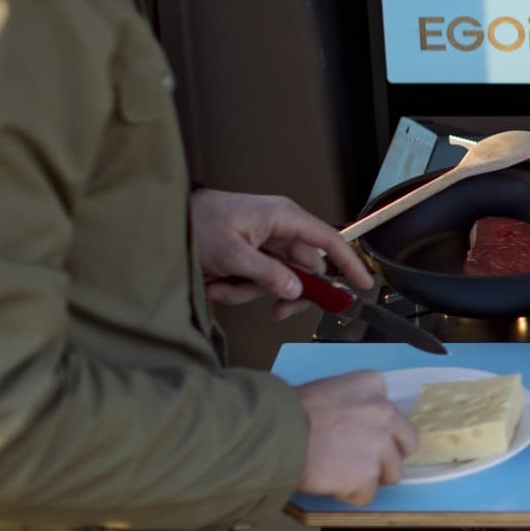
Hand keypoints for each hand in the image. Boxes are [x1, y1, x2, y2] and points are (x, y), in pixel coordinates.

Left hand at [191, 188, 372, 314]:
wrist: (166, 220)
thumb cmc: (198, 225)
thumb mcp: (231, 253)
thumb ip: (267, 274)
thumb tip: (296, 290)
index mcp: (284, 218)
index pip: (328, 241)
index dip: (349, 263)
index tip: (363, 286)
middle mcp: (281, 229)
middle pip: (304, 269)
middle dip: (285, 292)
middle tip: (277, 312)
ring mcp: (266, 243)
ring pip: (279, 279)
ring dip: (251, 291)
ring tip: (221, 286)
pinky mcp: (251, 254)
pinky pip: (259, 279)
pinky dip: (239, 288)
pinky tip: (216, 283)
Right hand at [294, 370, 416, 504]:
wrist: (274, 434)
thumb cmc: (290, 412)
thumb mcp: (329, 391)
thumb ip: (353, 404)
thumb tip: (356, 424)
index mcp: (374, 385)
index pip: (394, 414)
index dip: (378, 430)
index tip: (357, 436)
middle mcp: (385, 412)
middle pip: (405, 445)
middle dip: (386, 456)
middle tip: (357, 461)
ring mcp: (379, 445)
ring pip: (392, 473)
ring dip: (368, 477)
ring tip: (339, 471)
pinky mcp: (367, 475)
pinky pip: (366, 494)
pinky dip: (349, 493)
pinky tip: (329, 481)